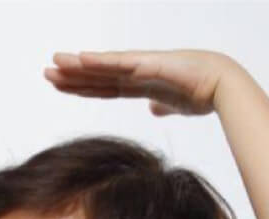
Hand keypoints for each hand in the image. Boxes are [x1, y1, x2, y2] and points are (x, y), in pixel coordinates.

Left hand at [43, 49, 237, 116]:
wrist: (223, 86)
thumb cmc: (201, 93)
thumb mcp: (173, 105)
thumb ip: (161, 106)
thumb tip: (153, 110)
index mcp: (139, 85)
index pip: (102, 87)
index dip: (80, 87)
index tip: (59, 86)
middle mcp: (136, 72)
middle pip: (97, 76)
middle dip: (71, 76)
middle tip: (45, 72)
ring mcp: (142, 66)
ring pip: (103, 67)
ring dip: (78, 66)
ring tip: (55, 63)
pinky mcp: (151, 65)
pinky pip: (120, 63)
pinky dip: (100, 61)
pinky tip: (82, 59)